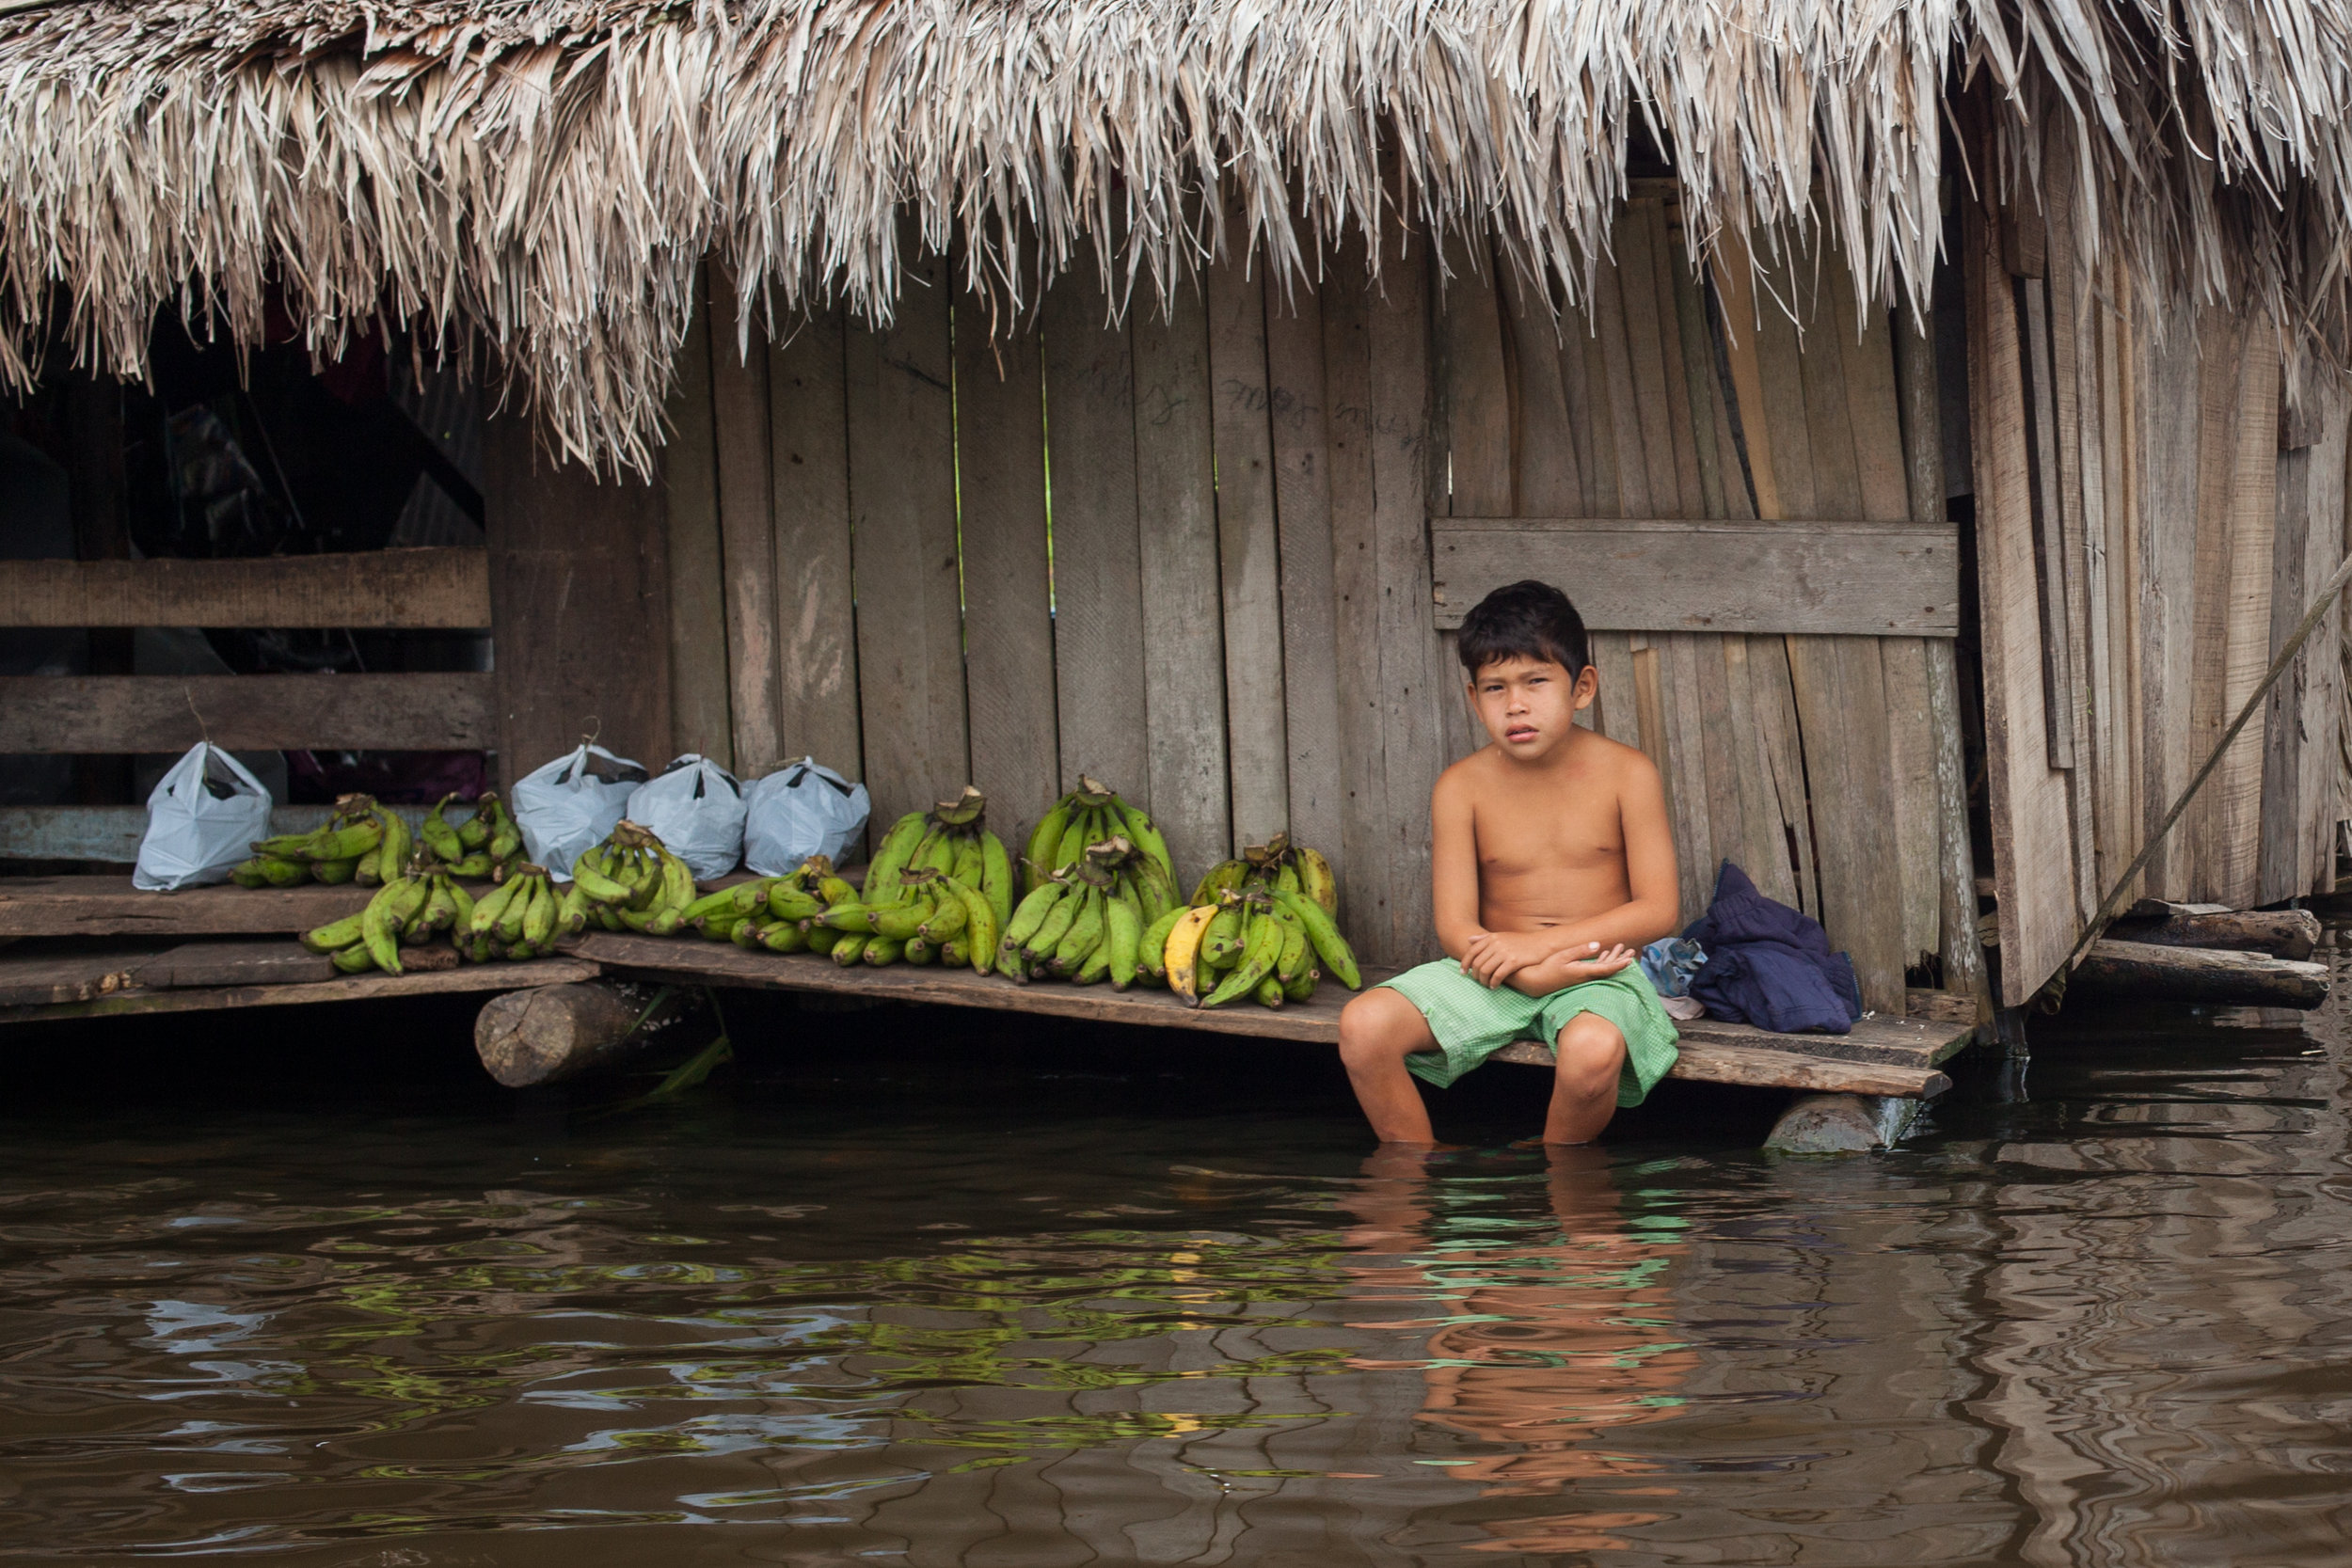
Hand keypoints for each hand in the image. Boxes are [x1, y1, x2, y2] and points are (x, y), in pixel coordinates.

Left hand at [1463, 929, 1592, 988]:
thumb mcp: (1502, 936)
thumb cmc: (1521, 941)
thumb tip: (1469, 939)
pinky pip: (1498, 975)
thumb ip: (1485, 938)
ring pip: (1485, 970)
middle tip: (1478, 981)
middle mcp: (1496, 944)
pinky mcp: (1514, 961)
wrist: (1541, 944)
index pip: (1471, 952)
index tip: (1462, 973)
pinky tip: (1494, 987)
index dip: (1464, 963)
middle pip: (1477, 963)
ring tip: (1486, 985)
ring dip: (1484, 981)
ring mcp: (1504, 952)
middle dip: (1475, 975)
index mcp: (1491, 938)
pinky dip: (1494, 983)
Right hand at [1544, 944, 1636, 987]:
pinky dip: (1603, 961)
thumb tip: (1598, 945)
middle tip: (1633, 952)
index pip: (1606, 969)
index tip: (1630, 960)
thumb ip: (1580, 951)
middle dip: (1621, 961)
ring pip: (1603, 969)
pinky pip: (1595, 969)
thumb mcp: (1563, 956)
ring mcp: (1582, 977)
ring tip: (1623, 949)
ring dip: (1613, 959)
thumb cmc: (1548, 967)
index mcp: (1583, 972)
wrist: (1536, 982)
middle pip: (1608, 969)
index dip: (1619, 965)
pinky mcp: (1578, 976)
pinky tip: (1605, 953)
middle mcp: (1586, 977)